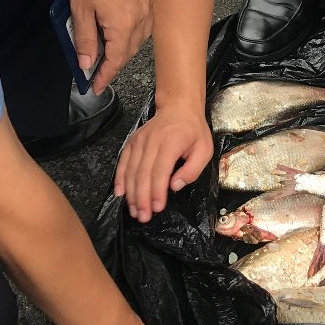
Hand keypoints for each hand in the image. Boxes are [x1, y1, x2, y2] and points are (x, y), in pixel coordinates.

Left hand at [66, 0, 152, 93]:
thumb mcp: (79, 8)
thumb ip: (85, 39)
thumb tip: (87, 64)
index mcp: (123, 26)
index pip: (115, 61)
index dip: (104, 76)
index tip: (94, 87)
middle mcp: (142, 19)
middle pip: (129, 51)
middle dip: (114, 63)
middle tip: (97, 69)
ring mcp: (149, 4)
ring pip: (139, 37)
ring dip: (124, 46)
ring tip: (108, 48)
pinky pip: (145, 20)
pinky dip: (133, 29)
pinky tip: (122, 25)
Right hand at [114, 103, 213, 221]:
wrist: (178, 107)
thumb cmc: (193, 130)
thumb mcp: (204, 149)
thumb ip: (192, 170)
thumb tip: (175, 186)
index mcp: (170, 143)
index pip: (160, 172)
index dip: (156, 192)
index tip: (156, 208)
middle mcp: (151, 142)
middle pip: (142, 174)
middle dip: (141, 198)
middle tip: (143, 217)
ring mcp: (139, 141)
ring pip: (131, 171)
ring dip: (131, 193)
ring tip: (134, 211)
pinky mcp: (132, 142)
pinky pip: (123, 162)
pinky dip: (120, 179)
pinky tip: (120, 193)